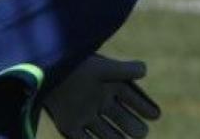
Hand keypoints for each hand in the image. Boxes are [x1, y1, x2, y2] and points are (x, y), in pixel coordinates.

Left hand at [42, 54, 160, 138]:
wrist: (44, 71)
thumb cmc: (74, 66)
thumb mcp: (101, 67)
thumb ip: (123, 69)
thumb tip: (145, 69)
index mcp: (108, 85)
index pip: (131, 98)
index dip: (143, 107)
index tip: (155, 115)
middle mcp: (99, 102)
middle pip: (121, 119)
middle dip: (133, 127)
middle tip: (142, 133)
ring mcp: (85, 115)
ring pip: (106, 133)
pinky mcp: (69, 126)